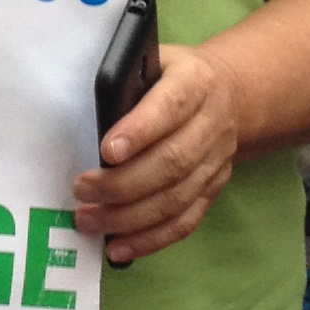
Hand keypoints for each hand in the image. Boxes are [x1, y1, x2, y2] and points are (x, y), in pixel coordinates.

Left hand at [71, 41, 242, 263]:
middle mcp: (212, 124)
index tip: (106, 150)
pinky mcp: (212, 190)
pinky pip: (184, 222)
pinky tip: (117, 248)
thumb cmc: (171, 76)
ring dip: (128, 217)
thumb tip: (77, 112)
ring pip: (175, 199)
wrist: (232, 93)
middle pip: (171, 162)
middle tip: (81, 190)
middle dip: (122, 183)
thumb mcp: (153, 61)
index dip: (140, 130)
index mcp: (194, 82)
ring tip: (88, 220)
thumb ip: (125, 81)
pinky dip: (149, 240)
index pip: (170, 106)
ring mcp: (215, 161)